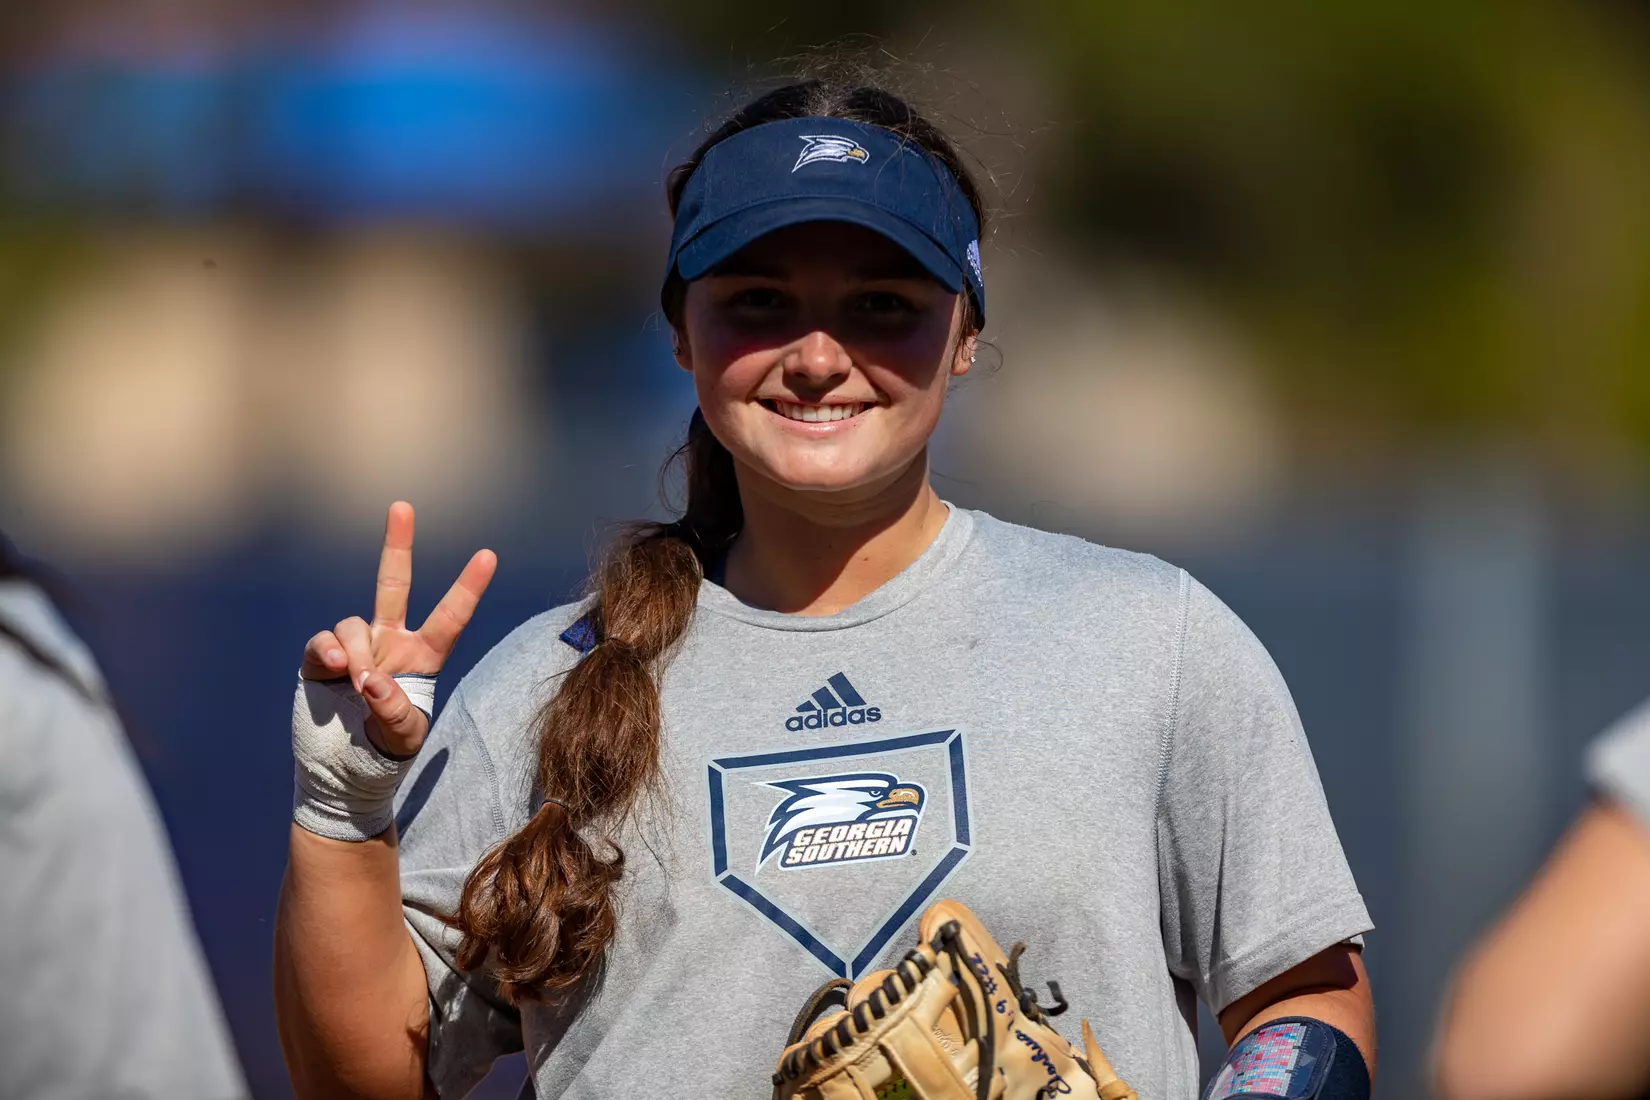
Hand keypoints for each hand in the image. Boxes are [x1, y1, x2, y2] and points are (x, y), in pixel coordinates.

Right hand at [300, 501, 495, 756]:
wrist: (341, 772)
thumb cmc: (383, 753)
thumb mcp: (402, 736)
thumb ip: (393, 708)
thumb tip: (369, 677)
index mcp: (423, 658)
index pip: (450, 618)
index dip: (468, 587)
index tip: (489, 555)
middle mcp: (390, 643)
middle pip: (393, 584)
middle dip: (396, 543)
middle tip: (402, 505)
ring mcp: (355, 648)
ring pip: (353, 624)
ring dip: (355, 651)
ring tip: (356, 682)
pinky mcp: (320, 659)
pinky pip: (323, 641)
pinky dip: (327, 652)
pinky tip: (332, 670)